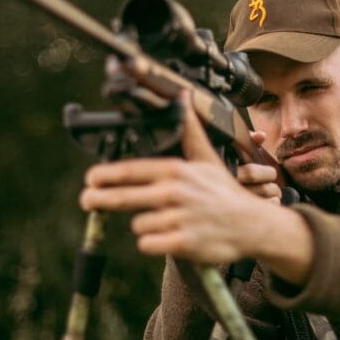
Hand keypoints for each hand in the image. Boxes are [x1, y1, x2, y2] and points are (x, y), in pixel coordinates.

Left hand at [80, 94, 311, 276]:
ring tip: (166, 222)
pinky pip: (148, 244)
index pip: (131, 170)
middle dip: (99, 199)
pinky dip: (153, 243)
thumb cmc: (225, 193)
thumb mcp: (207, 158)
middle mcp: (174, 192)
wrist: (252, 226)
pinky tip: (168, 237)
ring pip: (138, 224)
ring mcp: (177, 218)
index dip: (105, 175)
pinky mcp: (182, 243)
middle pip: (122, 197)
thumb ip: (190, 130)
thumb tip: (183, 96)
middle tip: (86, 200)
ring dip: (146, 226)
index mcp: (176, 170)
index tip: (90, 178)